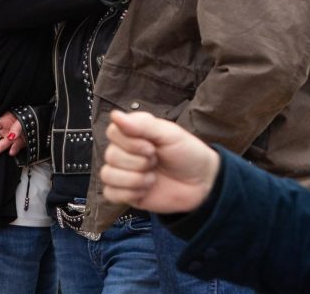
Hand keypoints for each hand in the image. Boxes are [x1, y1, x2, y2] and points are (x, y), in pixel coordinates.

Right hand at [100, 110, 219, 213]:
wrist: (201, 183)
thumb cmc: (187, 153)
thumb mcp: (169, 134)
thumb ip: (142, 124)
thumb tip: (115, 115)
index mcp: (133, 134)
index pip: (112, 132)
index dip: (130, 142)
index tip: (152, 146)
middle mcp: (125, 152)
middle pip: (110, 155)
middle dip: (138, 162)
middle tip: (156, 162)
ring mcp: (125, 173)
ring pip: (108, 175)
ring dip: (134, 179)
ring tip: (152, 178)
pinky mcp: (126, 193)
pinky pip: (110, 193)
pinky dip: (128, 193)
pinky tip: (145, 190)